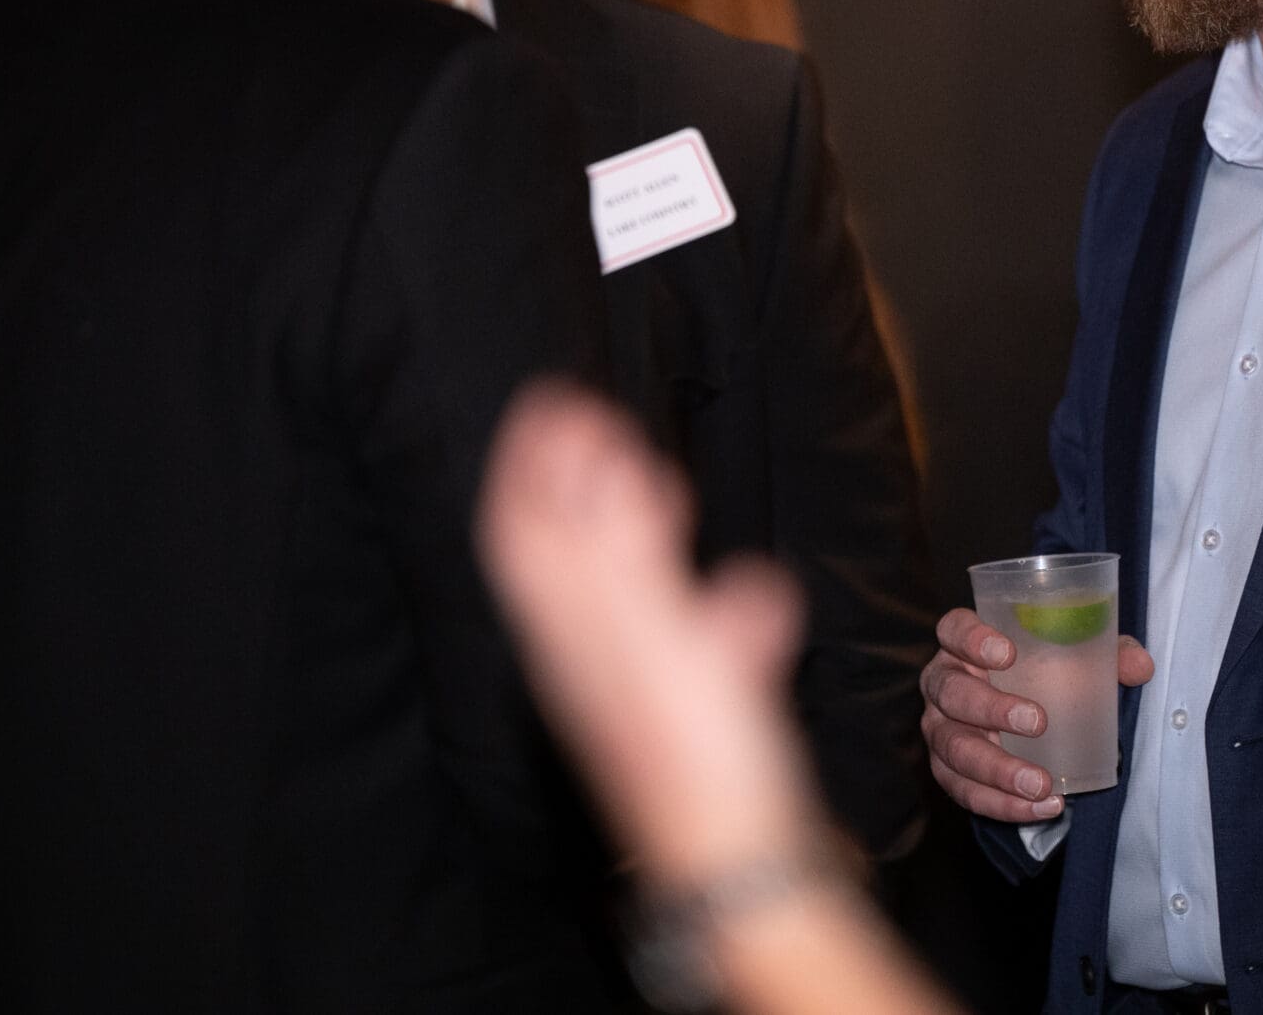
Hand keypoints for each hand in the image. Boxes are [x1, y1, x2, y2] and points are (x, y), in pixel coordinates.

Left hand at [477, 382, 820, 886]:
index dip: (528, 461)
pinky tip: (736, 590)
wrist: (738, 862)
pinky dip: (685, 591)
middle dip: (567, 483)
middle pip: (557, 555)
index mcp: (569, 629)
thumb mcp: (657, 634)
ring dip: (620, 527)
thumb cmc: (697, 761)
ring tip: (646, 481)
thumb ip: (629, 550)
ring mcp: (633, 683)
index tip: (549, 399)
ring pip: (609, 591)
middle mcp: (587, 654)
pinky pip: (669, 632)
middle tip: (590, 420)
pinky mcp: (684, 707)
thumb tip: (599, 454)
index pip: (524, 529)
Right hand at [919, 609, 1151, 823]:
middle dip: (991, 709)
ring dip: (997, 770)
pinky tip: (1038, 807)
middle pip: (951, 693)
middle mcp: (944, 683)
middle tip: (1037, 722)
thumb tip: (1140, 666)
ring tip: (1041, 784)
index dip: (972, 639)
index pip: (954, 629)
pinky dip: (1001, 804)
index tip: (1007, 653)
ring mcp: (941, 729)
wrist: (1026, 717)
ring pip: (954, 750)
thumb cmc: (1045, 673)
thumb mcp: (1076, 657)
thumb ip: (1108, 653)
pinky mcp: (948, 770)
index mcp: (965, 644)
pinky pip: (965, 791)